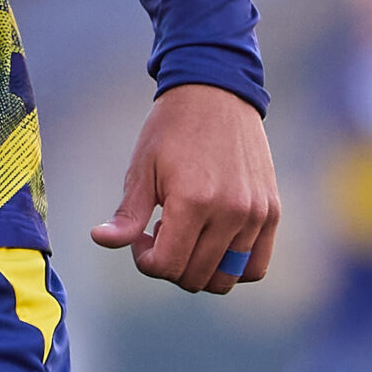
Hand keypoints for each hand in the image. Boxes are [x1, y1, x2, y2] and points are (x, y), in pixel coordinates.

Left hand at [92, 82, 280, 293]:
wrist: (216, 93)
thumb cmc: (172, 129)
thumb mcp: (143, 168)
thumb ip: (128, 213)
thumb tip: (99, 240)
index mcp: (193, 201)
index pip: (167, 266)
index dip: (145, 260)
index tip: (141, 235)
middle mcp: (230, 212)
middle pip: (194, 277)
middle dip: (169, 264)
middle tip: (161, 231)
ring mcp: (255, 214)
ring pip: (226, 278)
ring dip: (199, 268)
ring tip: (188, 233)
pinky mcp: (271, 212)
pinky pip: (255, 266)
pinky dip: (233, 268)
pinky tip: (213, 242)